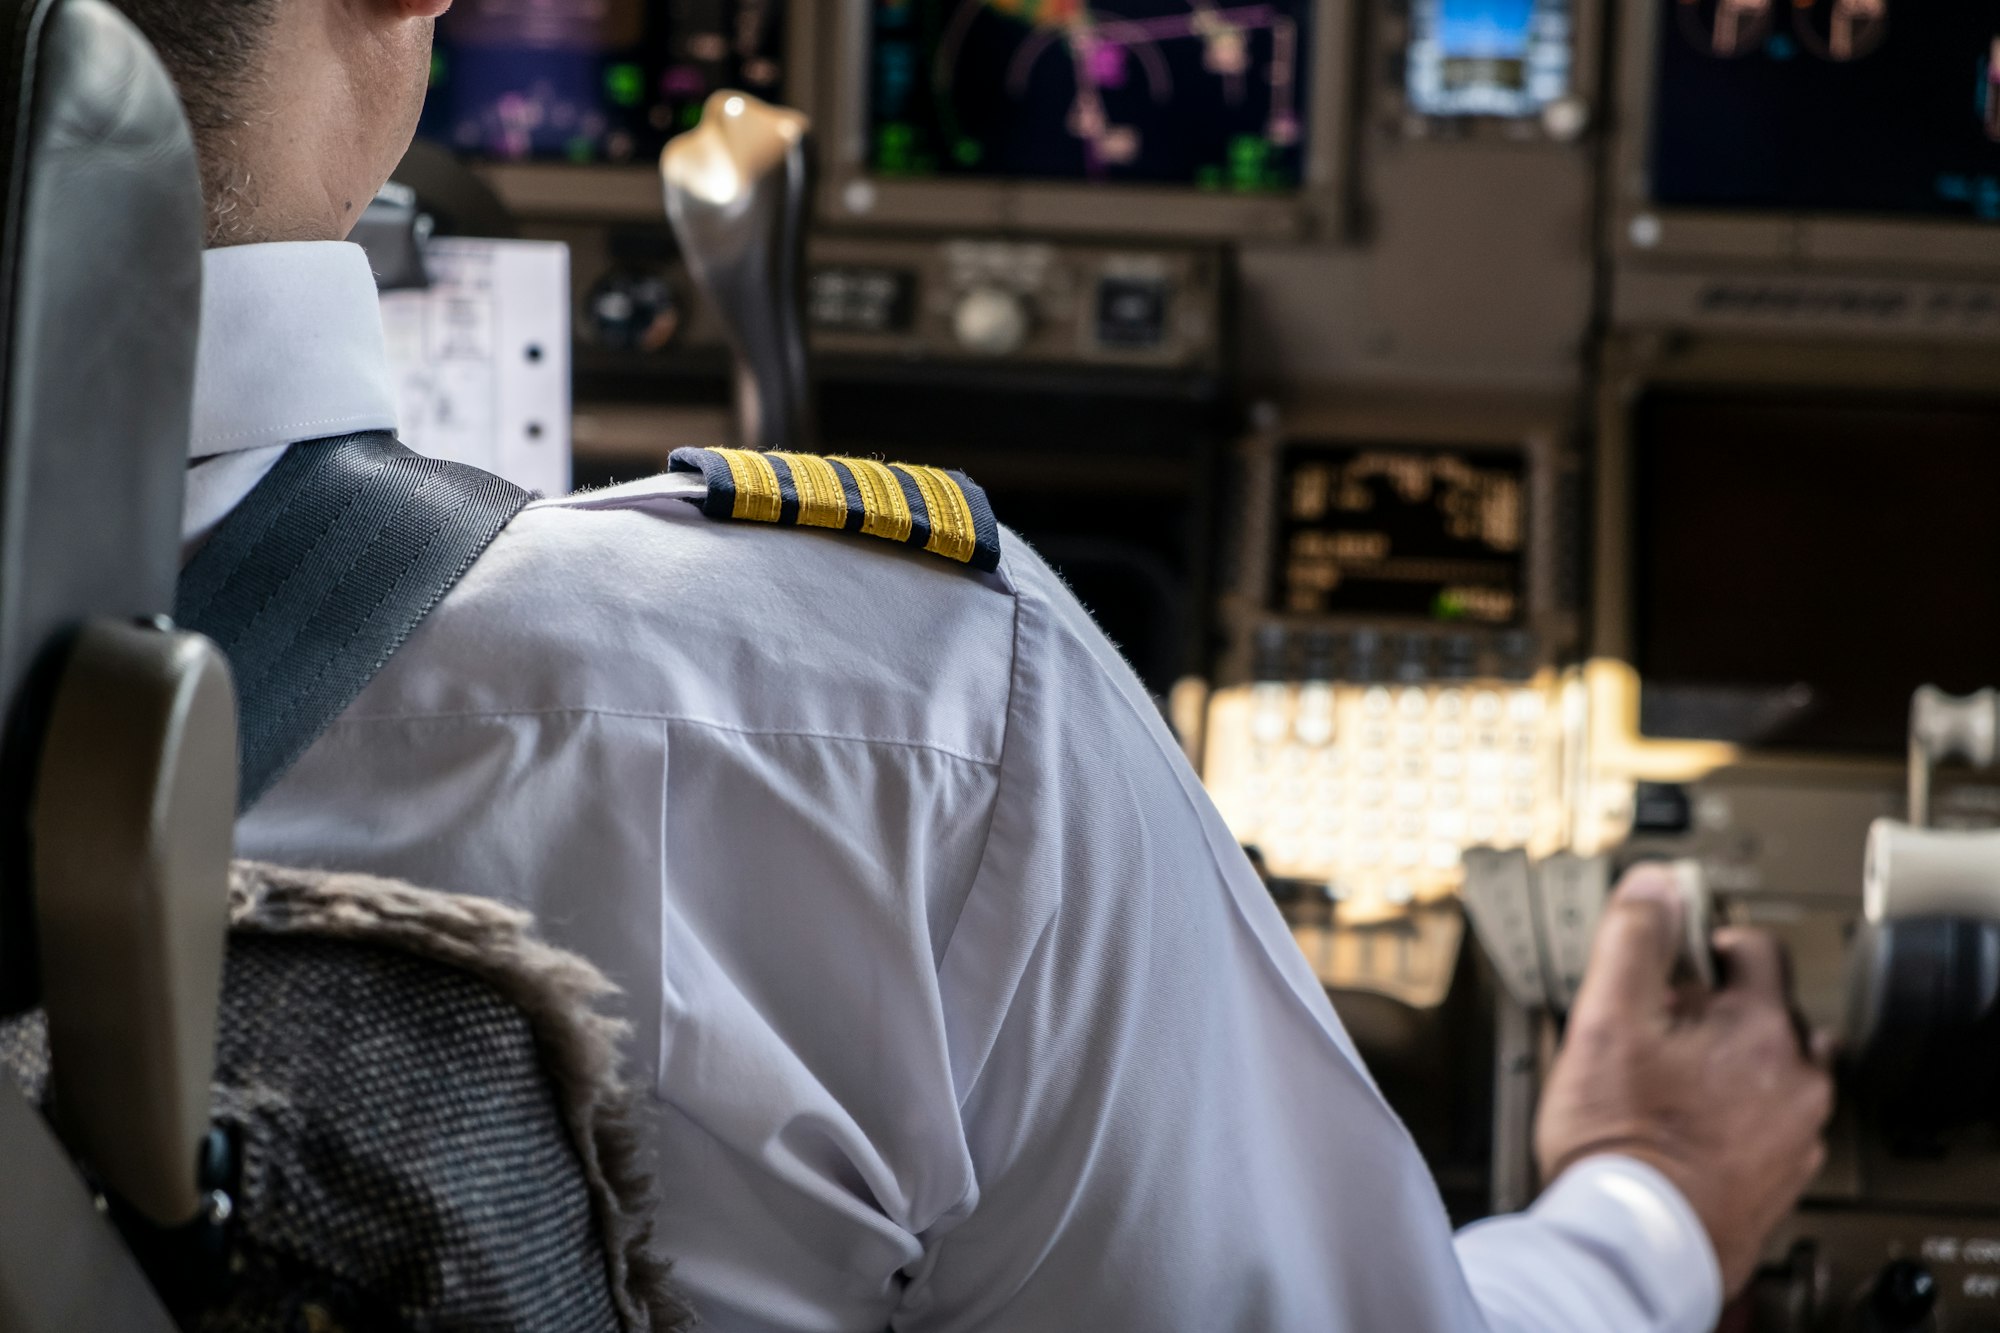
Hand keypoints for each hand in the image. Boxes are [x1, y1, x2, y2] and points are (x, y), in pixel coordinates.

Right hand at [1534, 866, 1833, 1295]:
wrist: (1635, 1241)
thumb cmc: (1622, 1139)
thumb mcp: (1608, 1016)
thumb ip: (1633, 938)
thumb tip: (1654, 884)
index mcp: (1763, 1029)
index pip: (1755, 947)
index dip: (1704, 943)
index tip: (1673, 958)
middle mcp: (1797, 1081)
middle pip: (1766, 1011)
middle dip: (1716, 1008)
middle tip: (1658, 1027)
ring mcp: (1794, 1134)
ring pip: (1769, 1071)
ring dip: (1729, 1064)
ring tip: (1668, 1079)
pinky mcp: (1779, 1178)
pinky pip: (1765, 1123)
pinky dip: (1733, 1115)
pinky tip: (1683, 1125)